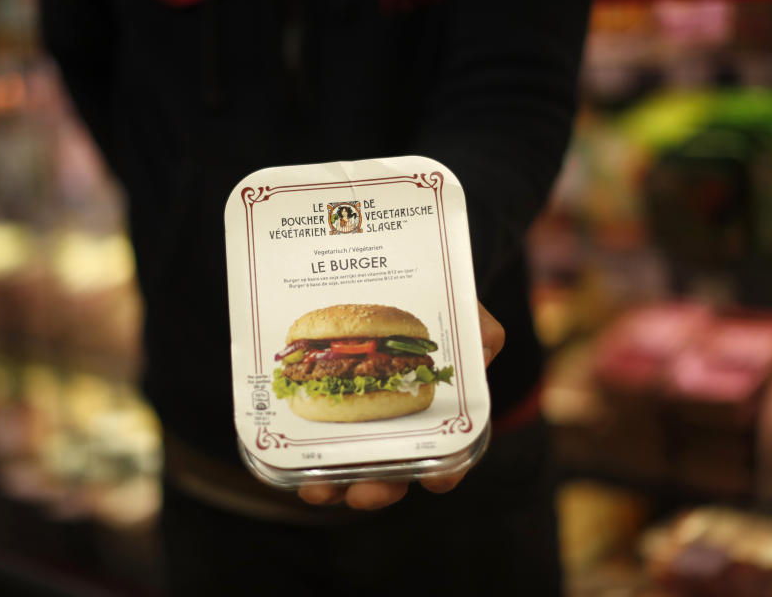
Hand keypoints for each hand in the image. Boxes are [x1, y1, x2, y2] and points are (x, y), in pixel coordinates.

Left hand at [297, 300, 505, 509]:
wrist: (381, 278)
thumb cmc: (432, 301)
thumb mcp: (464, 311)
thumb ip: (480, 330)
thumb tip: (481, 353)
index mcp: (434, 409)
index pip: (445, 452)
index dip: (443, 472)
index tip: (436, 481)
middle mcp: (397, 424)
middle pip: (390, 470)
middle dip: (376, 488)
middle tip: (362, 493)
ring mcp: (359, 419)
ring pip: (347, 463)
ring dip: (333, 483)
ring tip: (316, 488)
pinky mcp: (322, 405)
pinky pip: (310, 438)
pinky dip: (300, 454)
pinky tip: (290, 456)